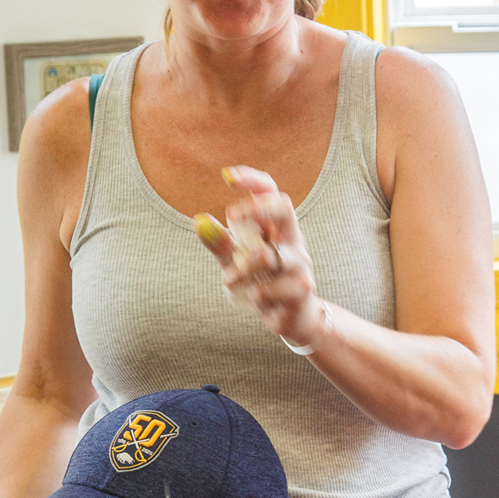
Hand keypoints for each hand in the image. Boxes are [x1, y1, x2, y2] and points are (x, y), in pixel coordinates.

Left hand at [193, 165, 328, 353]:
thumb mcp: (237, 262)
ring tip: (228, 280)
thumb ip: (219, 243)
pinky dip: (254, 295)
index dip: (253, 181)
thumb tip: (198, 220)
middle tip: (232, 216)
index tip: (227, 177)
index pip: (272, 193)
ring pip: (268, 256)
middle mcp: (293, 242)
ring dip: (241, 268)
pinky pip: (270, 290)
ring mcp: (299, 266)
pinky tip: (255, 300)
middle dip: (257, 208)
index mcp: (278, 229)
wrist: (294, 320)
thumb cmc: (263, 282)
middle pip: (284, 209)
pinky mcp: (300, 293)